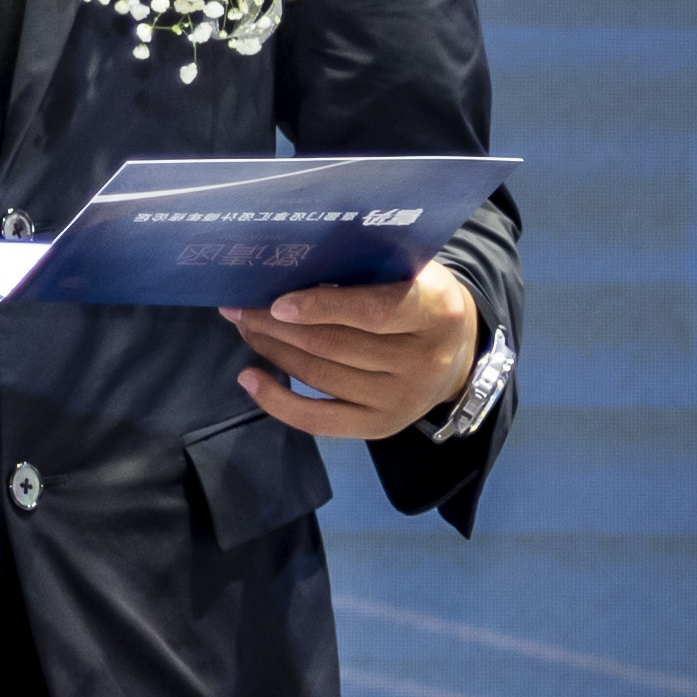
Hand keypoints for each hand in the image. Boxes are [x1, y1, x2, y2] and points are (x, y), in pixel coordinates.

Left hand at [224, 264, 482, 440]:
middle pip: (334, 345)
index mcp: (434, 310)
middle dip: (276, 325)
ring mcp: (401, 400)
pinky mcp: (381, 427)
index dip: (322, 307)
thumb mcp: (412, 271)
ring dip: (272, 350)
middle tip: (238, 306)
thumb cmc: (421, 297)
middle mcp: (422, 361)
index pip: (374, 311)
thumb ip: (368, 270)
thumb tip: (291, 269)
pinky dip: (278, 401)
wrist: (458, 353)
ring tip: (244, 328)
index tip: (277, 302)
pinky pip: (319, 420)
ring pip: (320, 376)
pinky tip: (249, 377)